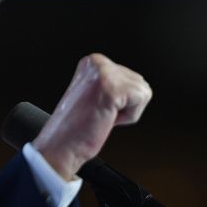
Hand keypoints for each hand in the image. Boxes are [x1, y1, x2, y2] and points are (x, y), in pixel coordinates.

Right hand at [32, 53, 151, 180]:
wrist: (63, 145)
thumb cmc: (77, 126)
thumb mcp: (96, 92)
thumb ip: (113, 82)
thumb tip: (138, 83)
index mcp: (92, 62)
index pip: (131, 77)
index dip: (121, 100)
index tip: (98, 106)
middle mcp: (97, 63)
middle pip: (139, 82)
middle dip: (126, 104)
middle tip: (101, 112)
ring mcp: (104, 73)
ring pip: (143, 91)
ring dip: (127, 111)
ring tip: (103, 114)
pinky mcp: (112, 88)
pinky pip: (141, 100)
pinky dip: (130, 116)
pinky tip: (107, 117)